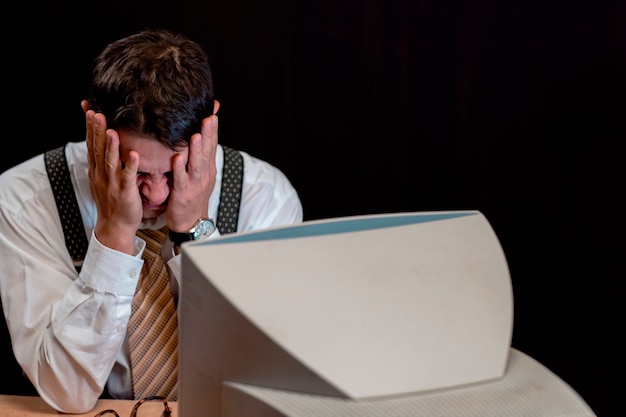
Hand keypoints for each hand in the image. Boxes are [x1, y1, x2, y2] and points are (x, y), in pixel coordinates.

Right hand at [82, 100, 142, 253]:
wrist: (115, 226)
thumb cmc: (112, 202)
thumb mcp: (103, 179)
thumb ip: (103, 162)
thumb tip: (102, 145)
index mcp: (96, 170)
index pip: (91, 145)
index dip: (90, 128)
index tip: (90, 110)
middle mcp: (101, 175)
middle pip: (97, 149)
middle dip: (96, 131)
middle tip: (96, 113)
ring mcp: (112, 183)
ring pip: (110, 161)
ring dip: (110, 146)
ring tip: (111, 130)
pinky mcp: (125, 192)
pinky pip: (128, 177)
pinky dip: (130, 165)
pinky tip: (134, 154)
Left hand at [166, 114, 218, 231]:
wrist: (192, 221)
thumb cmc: (193, 196)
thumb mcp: (201, 174)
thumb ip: (200, 156)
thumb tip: (199, 137)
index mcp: (208, 168)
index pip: (212, 145)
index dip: (213, 130)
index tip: (213, 113)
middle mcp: (204, 174)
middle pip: (207, 151)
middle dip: (209, 134)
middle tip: (209, 118)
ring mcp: (195, 184)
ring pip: (197, 164)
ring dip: (197, 149)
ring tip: (196, 135)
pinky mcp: (183, 193)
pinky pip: (181, 180)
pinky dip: (180, 169)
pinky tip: (177, 158)